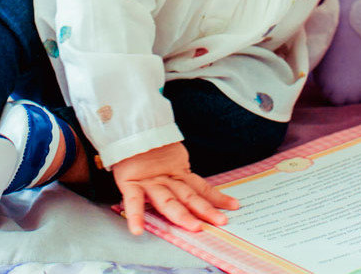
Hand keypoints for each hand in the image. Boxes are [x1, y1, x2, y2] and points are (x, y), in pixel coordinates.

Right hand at [112, 142, 239, 234]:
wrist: (126, 129)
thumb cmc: (144, 147)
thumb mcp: (167, 157)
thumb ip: (179, 170)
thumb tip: (201, 185)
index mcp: (176, 173)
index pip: (201, 187)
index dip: (217, 196)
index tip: (233, 206)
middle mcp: (165, 179)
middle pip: (188, 197)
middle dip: (204, 210)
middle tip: (220, 221)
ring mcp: (149, 182)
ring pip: (168, 201)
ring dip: (183, 215)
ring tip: (196, 227)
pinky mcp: (131, 182)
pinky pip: (132, 201)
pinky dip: (135, 215)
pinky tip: (137, 230)